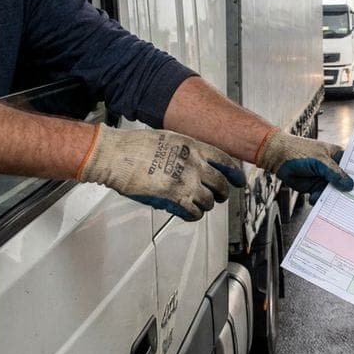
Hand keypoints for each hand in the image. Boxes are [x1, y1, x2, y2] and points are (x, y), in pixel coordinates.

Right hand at [77, 125, 245, 220]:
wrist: (115, 155)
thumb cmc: (134, 146)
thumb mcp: (169, 138)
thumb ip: (186, 151)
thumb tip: (196, 163)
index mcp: (192, 147)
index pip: (225, 161)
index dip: (235, 173)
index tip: (238, 180)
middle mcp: (193, 164)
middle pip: (220, 183)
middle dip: (222, 193)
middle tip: (220, 196)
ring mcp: (185, 182)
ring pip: (209, 201)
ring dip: (206, 205)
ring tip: (200, 204)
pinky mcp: (174, 198)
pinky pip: (194, 212)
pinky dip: (194, 214)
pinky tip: (190, 213)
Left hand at [256, 128, 352, 201]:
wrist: (278, 158)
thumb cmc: (300, 152)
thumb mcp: (320, 161)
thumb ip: (335, 174)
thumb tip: (350, 186)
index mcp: (339, 157)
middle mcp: (334, 169)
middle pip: (346, 183)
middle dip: (350, 192)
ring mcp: (325, 179)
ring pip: (335, 192)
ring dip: (336, 200)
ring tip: (342, 208)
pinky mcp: (316, 188)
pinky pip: (323, 198)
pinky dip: (323, 203)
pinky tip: (325, 208)